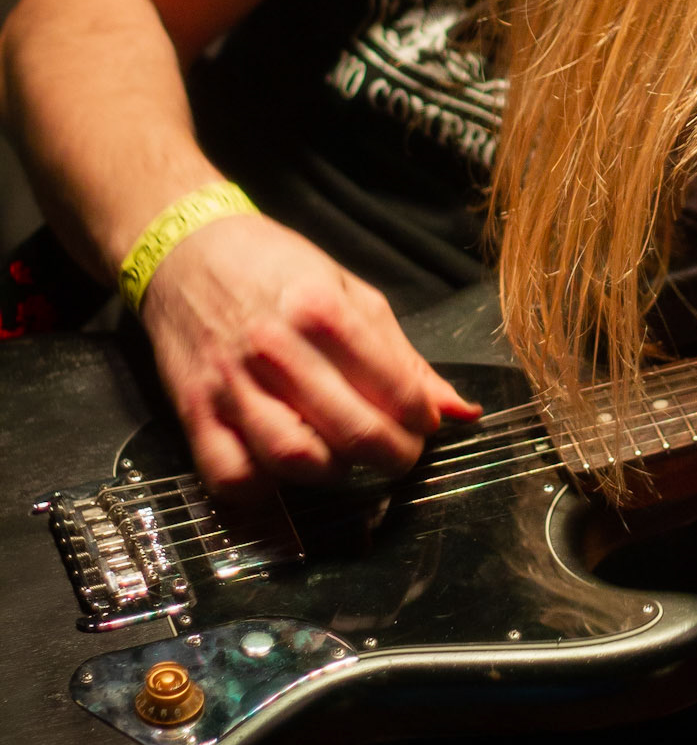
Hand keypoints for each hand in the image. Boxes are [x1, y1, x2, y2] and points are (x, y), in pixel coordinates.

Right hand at [138, 212, 478, 498]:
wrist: (185, 251)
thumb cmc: (276, 269)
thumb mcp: (349, 293)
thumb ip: (404, 357)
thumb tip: (462, 412)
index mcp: (321, 310)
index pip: (394, 387)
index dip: (421, 418)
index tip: (424, 422)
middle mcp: (276, 348)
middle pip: (352, 431)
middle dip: (393, 456)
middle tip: (400, 454)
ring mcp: (231, 384)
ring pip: (294, 460)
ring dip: (335, 474)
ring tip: (348, 459)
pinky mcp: (194, 412)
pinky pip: (231, 477)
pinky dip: (264, 493)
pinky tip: (286, 475)